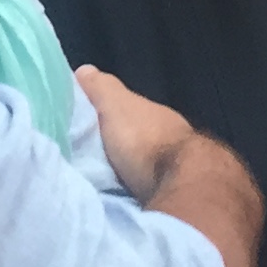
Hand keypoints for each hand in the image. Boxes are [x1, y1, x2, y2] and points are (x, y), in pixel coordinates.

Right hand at [75, 65, 196, 202]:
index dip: (105, 115)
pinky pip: (150, 187)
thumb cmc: (146, 141)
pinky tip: (121, 196)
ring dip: (128, 169)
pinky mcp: (179, 194)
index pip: (126, 110)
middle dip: (117, 146)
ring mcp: (178, 167)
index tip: (83, 127)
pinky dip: (136, 189)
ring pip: (145, 164)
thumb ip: (101, 89)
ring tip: (101, 179)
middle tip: (88, 157)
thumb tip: (84, 70)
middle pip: (136, 138)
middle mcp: (170, 136)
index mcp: (153, 114)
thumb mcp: (116, 106)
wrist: (184, 185)